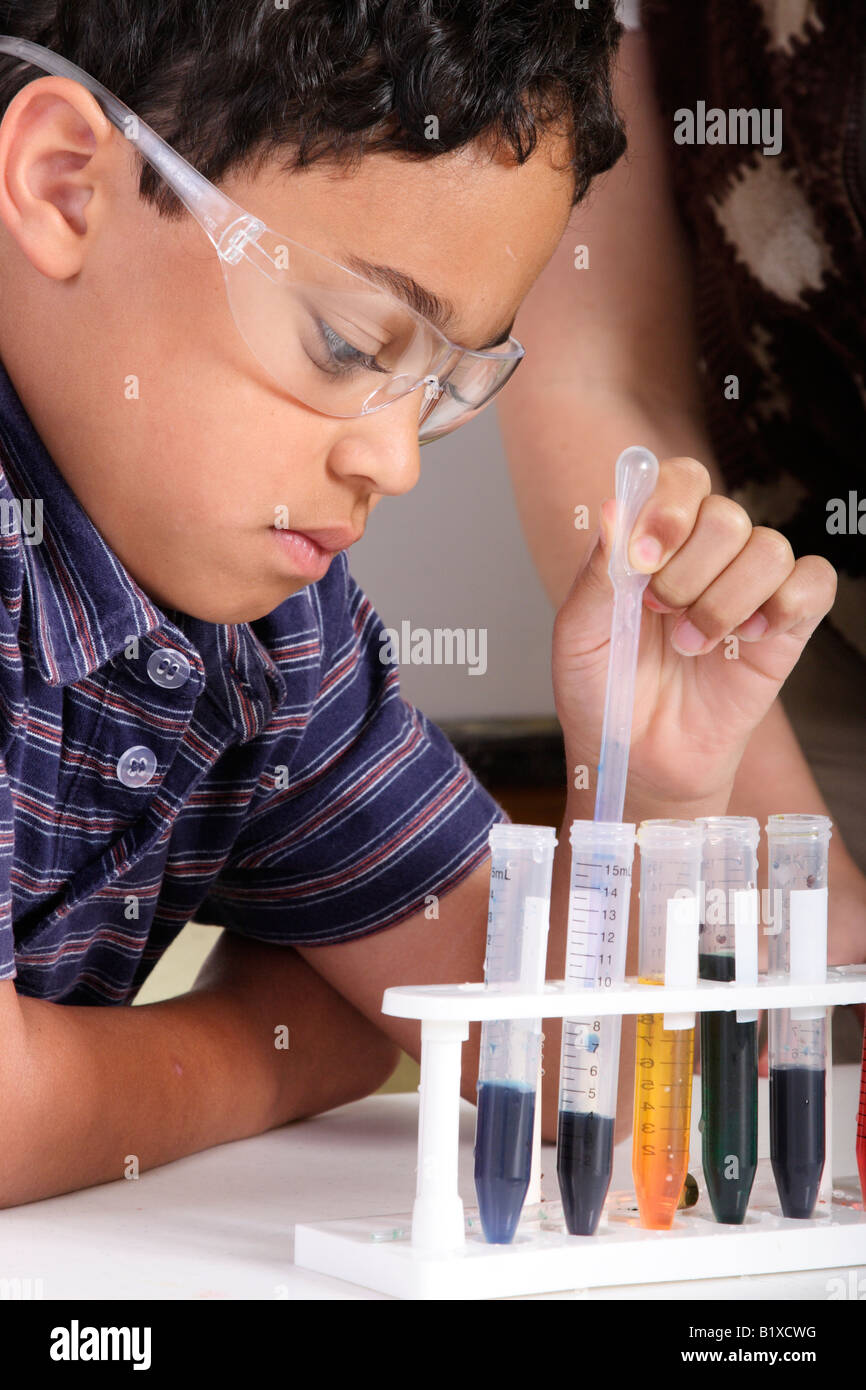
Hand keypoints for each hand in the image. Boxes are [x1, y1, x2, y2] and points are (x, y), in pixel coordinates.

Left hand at [553, 457, 836, 809]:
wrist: (639, 763)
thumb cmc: (604, 698)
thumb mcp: (578, 637)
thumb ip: (597, 574)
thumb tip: (611, 511)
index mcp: (653, 544)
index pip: (680, 481)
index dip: (668, 507)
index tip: (643, 561)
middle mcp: (704, 556)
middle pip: (725, 514)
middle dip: (688, 570)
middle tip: (660, 614)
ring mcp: (748, 589)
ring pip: (768, 548)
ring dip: (724, 602)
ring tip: (692, 645)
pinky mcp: (785, 626)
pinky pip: (813, 582)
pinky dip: (784, 606)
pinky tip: (746, 640)